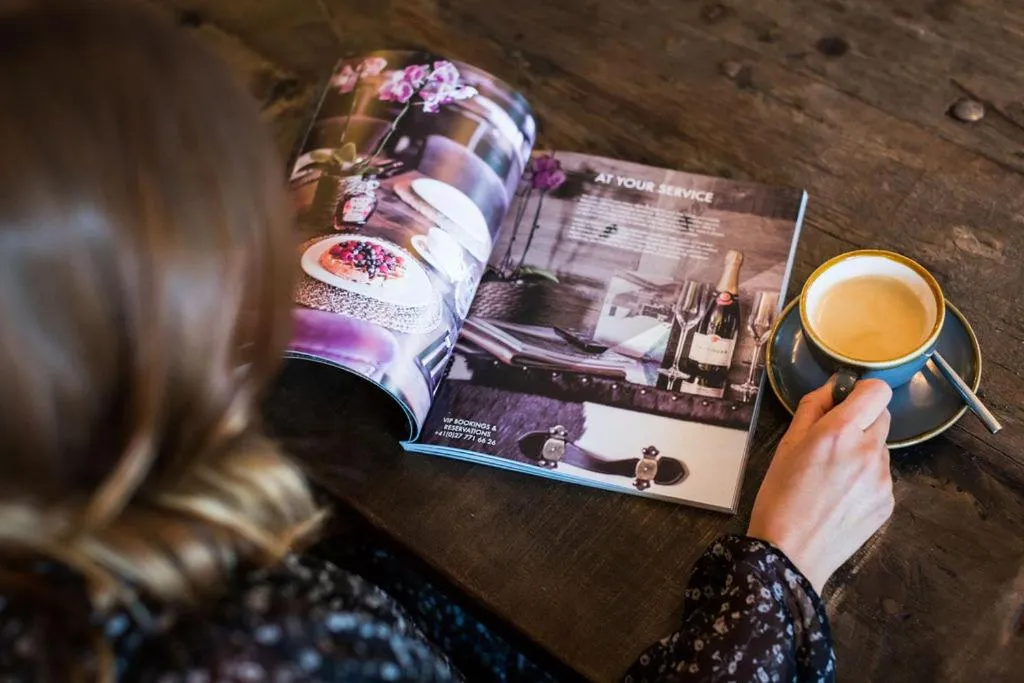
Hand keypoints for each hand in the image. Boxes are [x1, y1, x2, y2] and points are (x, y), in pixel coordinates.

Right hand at [747, 378, 894, 592]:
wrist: (791, 553)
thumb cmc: (780, 497)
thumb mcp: (786, 445)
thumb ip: (813, 408)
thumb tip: (833, 388)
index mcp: (840, 432)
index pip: (878, 391)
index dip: (863, 392)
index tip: (847, 402)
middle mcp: (869, 451)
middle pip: (882, 417)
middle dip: (861, 422)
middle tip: (832, 444)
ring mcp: (883, 479)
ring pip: (880, 449)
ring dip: (862, 453)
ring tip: (832, 478)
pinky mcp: (888, 502)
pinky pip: (881, 477)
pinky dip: (865, 480)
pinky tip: (840, 498)